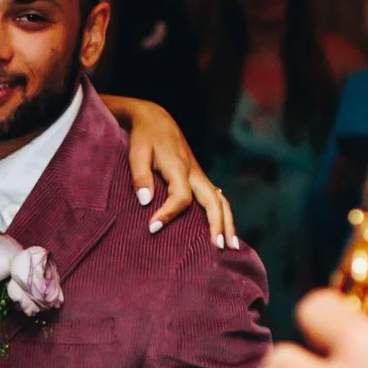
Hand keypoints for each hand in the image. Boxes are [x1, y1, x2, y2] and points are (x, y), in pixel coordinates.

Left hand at [105, 96, 235, 242]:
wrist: (156, 119)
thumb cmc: (144, 136)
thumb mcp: (136, 152)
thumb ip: (140, 176)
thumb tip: (145, 202)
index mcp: (179, 167)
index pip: (180, 197)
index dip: (168, 213)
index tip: (152, 227)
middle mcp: (194, 173)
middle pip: (213, 202)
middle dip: (217, 225)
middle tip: (217, 248)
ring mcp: (200, 176)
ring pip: (221, 201)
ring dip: (227, 223)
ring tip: (231, 247)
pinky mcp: (199, 178)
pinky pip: (217, 199)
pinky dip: (224, 216)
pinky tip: (224, 231)